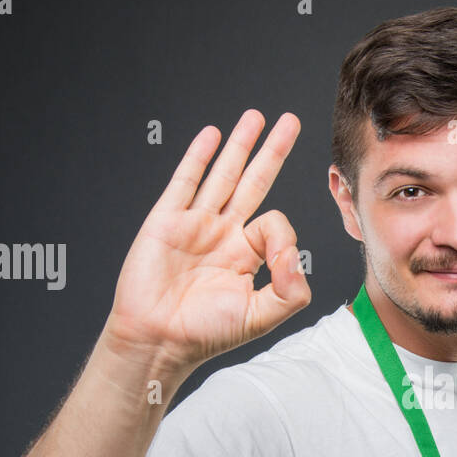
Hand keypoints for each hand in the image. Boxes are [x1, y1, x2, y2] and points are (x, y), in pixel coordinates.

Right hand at [104, 110, 309, 370]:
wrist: (159, 339)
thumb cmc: (206, 333)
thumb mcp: (262, 316)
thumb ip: (291, 289)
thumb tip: (297, 255)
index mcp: (246, 255)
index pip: (274, 223)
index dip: (282, 236)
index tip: (277, 261)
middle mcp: (223, 234)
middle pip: (254, 182)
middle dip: (273, 151)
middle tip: (290, 122)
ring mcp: (195, 224)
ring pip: (223, 173)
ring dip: (240, 144)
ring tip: (256, 117)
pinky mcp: (167, 220)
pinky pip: (185, 181)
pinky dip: (198, 156)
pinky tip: (211, 136)